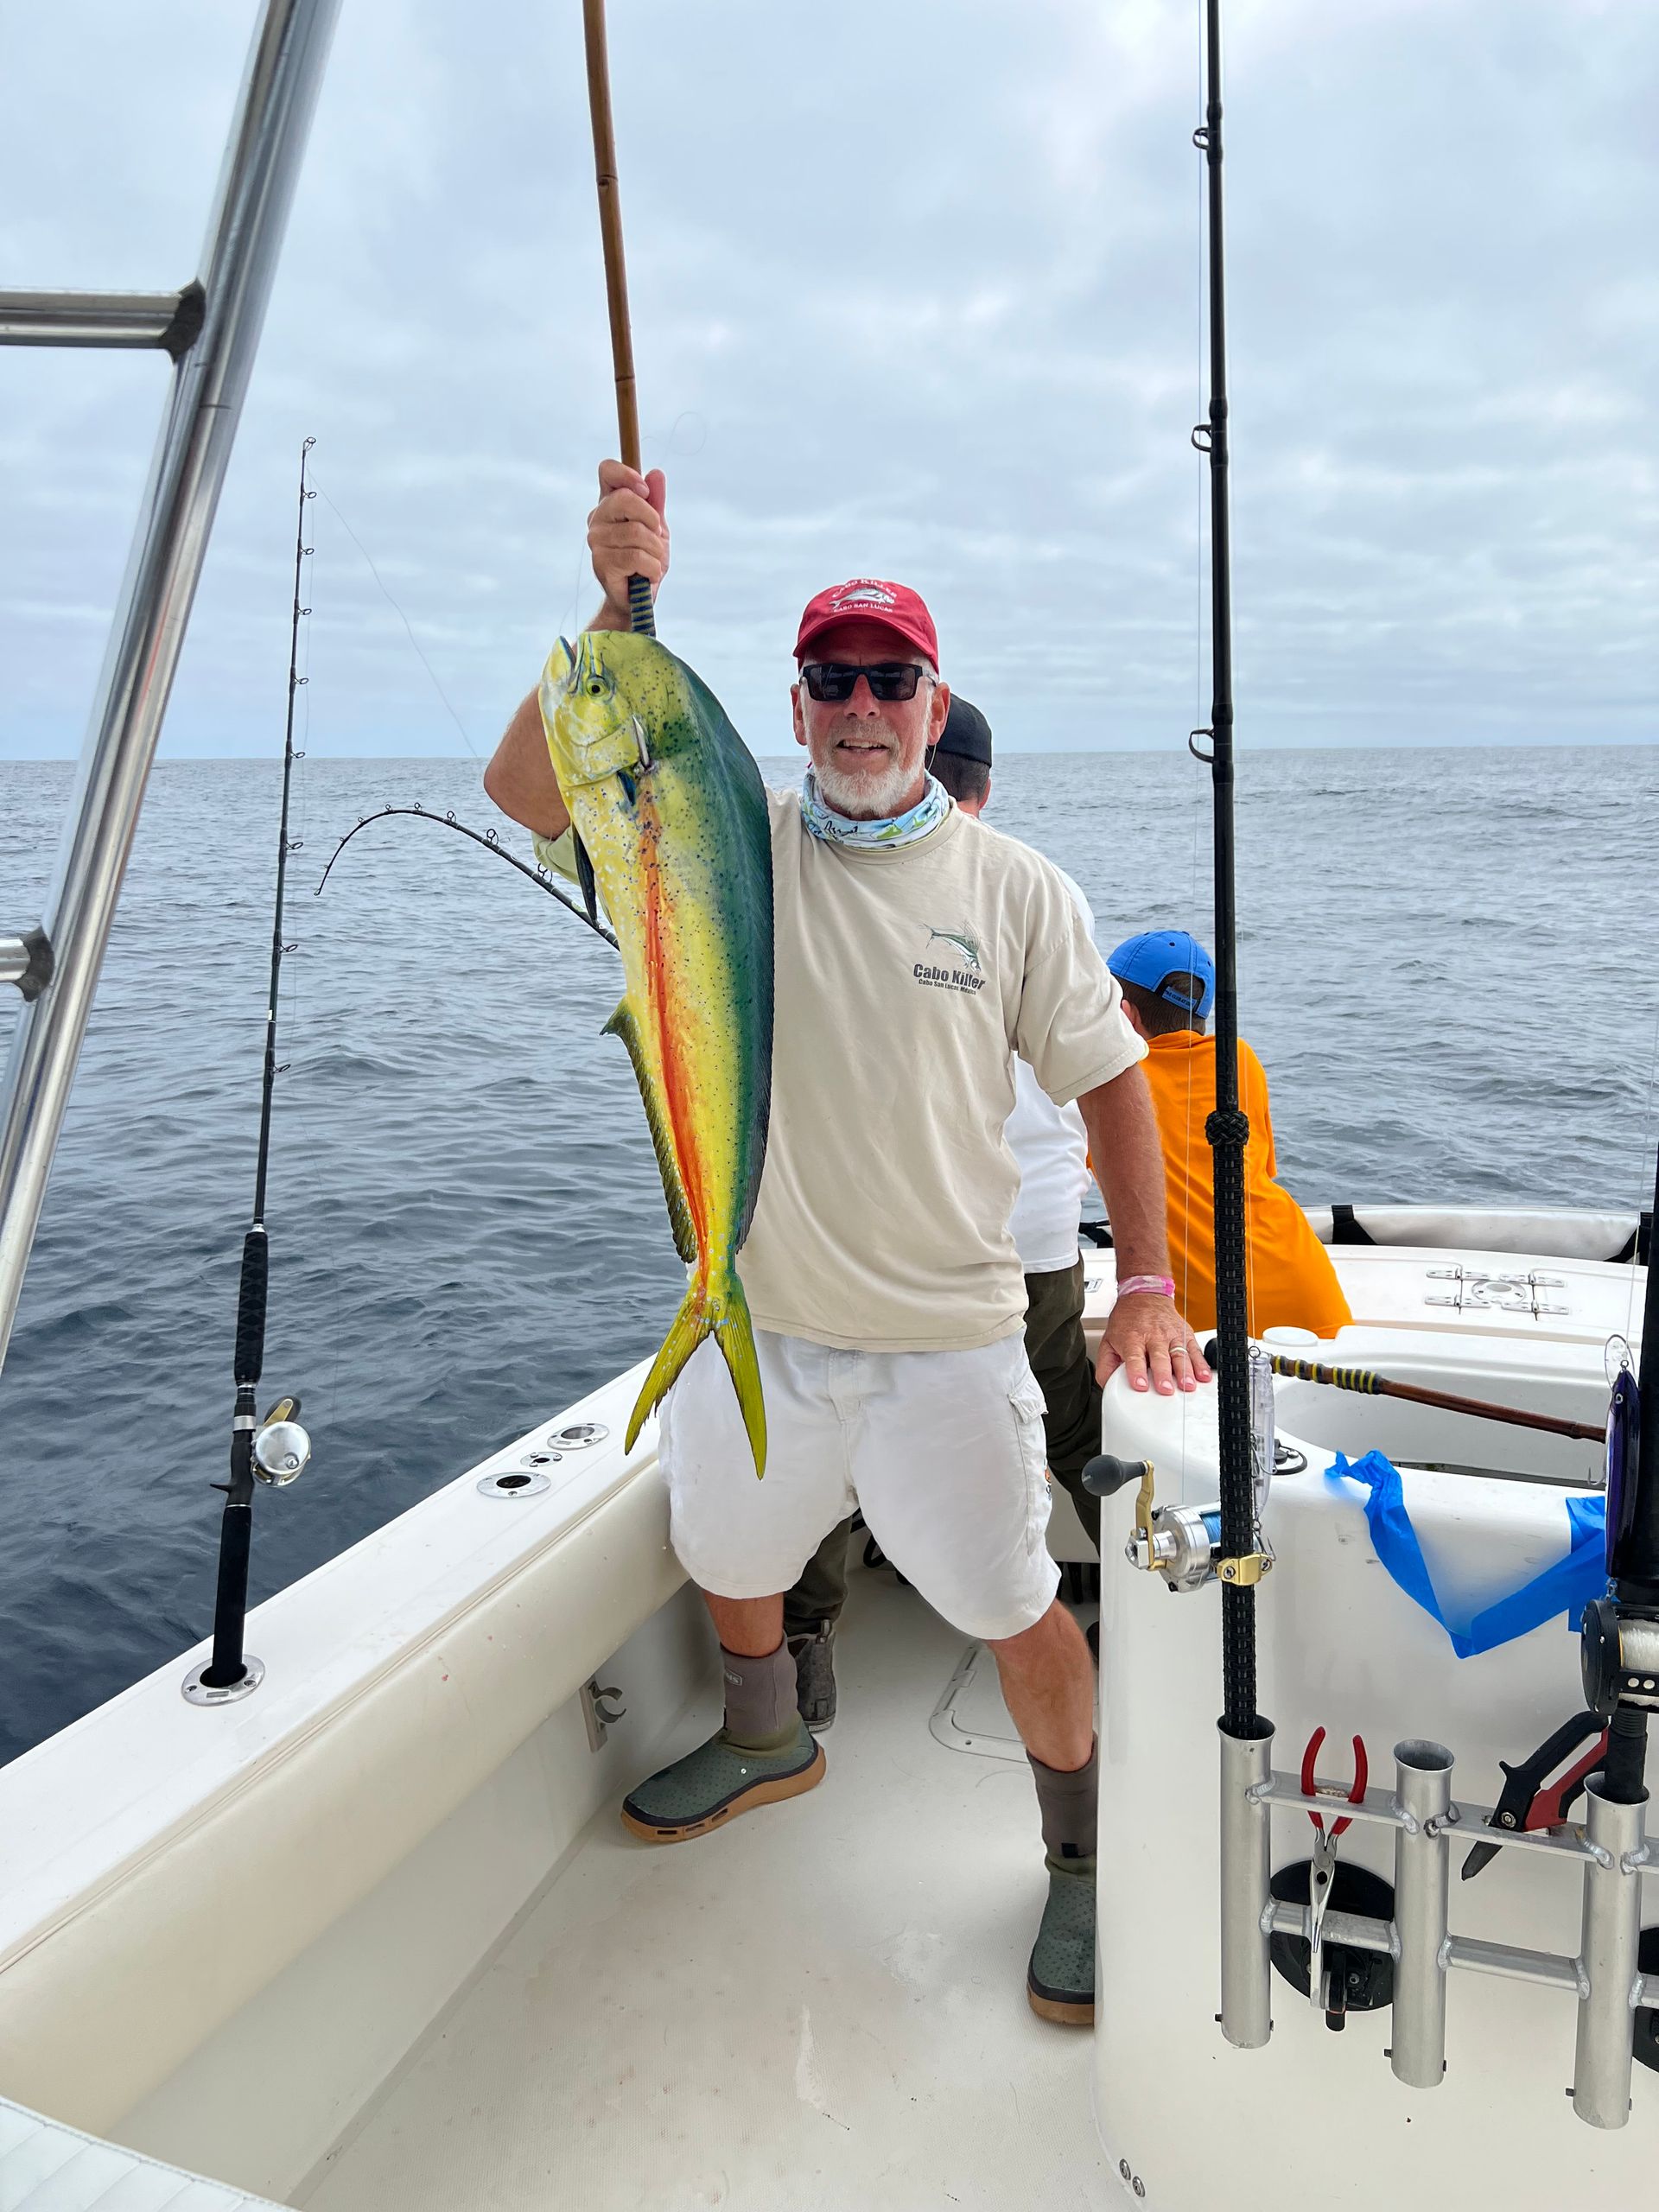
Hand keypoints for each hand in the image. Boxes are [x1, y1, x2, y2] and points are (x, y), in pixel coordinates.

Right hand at [587, 460, 668, 619]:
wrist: (638, 598)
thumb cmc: (646, 560)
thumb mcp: (656, 528)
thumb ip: (655, 502)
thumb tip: (656, 473)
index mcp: (609, 504)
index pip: (607, 471)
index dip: (627, 475)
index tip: (644, 490)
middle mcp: (597, 519)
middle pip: (626, 499)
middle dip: (652, 519)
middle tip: (655, 537)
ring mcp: (596, 541)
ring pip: (637, 532)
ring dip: (656, 550)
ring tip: (652, 561)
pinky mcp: (601, 563)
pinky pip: (637, 557)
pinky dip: (652, 567)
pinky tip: (648, 575)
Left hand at [1096, 1293, 1211, 1396]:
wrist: (1144, 1296)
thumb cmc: (1127, 1322)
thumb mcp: (1108, 1341)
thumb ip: (1106, 1366)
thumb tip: (1108, 1387)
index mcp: (1132, 1338)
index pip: (1134, 1356)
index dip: (1137, 1371)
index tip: (1140, 1385)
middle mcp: (1153, 1336)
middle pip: (1159, 1357)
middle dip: (1163, 1374)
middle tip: (1165, 1389)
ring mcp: (1171, 1335)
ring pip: (1180, 1355)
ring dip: (1185, 1372)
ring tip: (1187, 1386)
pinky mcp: (1185, 1334)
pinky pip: (1195, 1350)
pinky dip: (1201, 1364)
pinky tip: (1203, 1376)